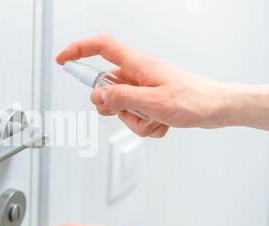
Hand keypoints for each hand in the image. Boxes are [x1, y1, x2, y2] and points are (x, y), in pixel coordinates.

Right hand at [56, 34, 268, 135]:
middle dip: (114, 107)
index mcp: (137, 64)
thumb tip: (96, 96)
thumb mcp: (152, 102)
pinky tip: (162, 123)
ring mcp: (143, 88)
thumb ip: (121, 98)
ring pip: (121, 107)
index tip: (62, 60)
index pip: (100, 47)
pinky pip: (136, 116)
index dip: (78, 50)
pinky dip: (146, 124)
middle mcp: (137, 74)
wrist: (218, 108)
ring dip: (135, 120)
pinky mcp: (149, 100)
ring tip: (155, 119)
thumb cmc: (194, 100)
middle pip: (107, 87)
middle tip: (129, 111)